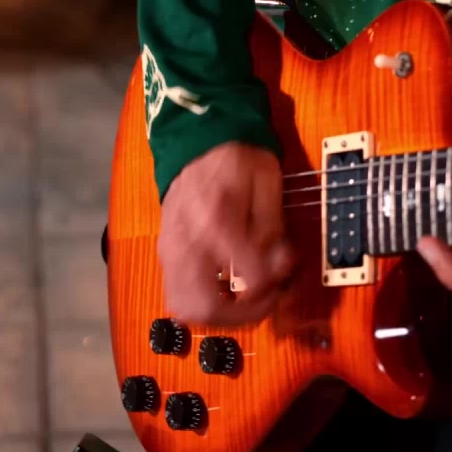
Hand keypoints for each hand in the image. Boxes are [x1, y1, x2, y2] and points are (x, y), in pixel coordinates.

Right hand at [157, 142, 293, 325]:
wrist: (198, 136)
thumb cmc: (237, 157)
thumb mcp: (268, 184)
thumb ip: (274, 230)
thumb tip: (281, 266)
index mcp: (218, 223)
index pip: (249, 280)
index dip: (275, 286)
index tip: (286, 271)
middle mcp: (189, 242)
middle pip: (205, 308)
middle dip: (242, 315)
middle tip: (264, 299)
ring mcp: (171, 249)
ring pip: (184, 307)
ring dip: (218, 314)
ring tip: (243, 298)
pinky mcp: (165, 251)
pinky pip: (176, 292)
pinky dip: (201, 300)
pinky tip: (224, 286)